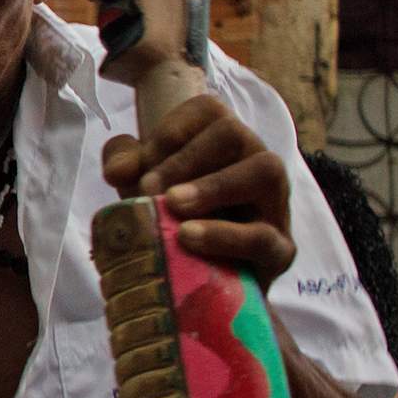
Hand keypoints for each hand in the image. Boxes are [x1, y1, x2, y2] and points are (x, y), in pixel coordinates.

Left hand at [102, 93, 295, 289]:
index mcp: (224, 142)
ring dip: (212, 186)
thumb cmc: (172, 223)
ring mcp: (274, 205)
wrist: (198, 287)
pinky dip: (224, 235)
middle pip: (234, 133)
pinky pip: (264, 235)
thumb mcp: (140, 189)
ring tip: (173, 205)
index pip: (209, 110)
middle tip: (148, 189)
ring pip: (264, 171)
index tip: (142, 162)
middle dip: (185, 159)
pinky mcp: (280, 250)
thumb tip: (117, 169)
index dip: (171, 130)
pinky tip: (189, 237)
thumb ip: (125, 166)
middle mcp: (255, 163)